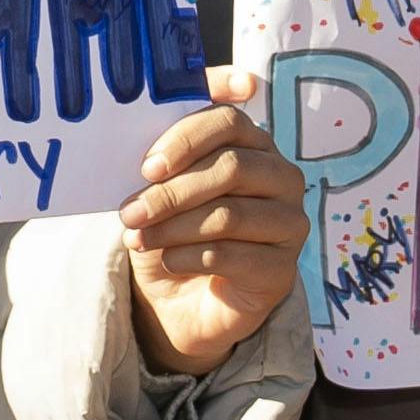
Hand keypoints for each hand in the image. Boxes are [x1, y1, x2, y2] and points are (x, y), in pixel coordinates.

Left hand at [120, 66, 311, 376]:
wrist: (185, 298)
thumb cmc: (174, 229)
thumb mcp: (160, 191)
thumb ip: (160, 164)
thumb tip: (144, 160)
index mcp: (253, 143)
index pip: (229, 121)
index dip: (185, 139)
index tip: (147, 167)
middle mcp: (281, 177)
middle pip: (231, 167)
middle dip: (171, 191)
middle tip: (130, 212)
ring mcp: (289, 223)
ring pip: (229, 215)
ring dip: (173, 227)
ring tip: (137, 237)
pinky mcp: (282, 268)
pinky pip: (232, 256)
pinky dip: (188, 257)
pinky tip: (167, 259)